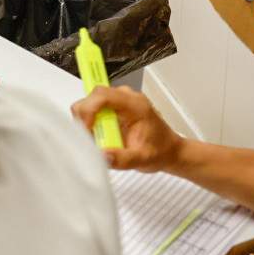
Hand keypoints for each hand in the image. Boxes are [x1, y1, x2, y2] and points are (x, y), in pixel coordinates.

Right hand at [71, 86, 185, 171]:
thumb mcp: (142, 159)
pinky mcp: (114, 106)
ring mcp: (120, 100)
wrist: (169, 150)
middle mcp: (127, 97)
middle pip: (93, 95)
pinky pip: (93, 107)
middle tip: (90, 136)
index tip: (87, 129)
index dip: (89, 110)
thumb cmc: (160, 151)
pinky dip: (90, 120)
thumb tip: (101, 155)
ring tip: (98, 138)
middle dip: (85, 115)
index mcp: (136, 105)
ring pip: (91, 100)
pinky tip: (101, 134)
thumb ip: (122, 159)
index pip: (103, 96)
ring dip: (87, 118)